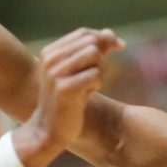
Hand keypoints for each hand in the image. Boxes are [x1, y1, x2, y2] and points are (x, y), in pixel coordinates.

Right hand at [14, 28, 123, 166]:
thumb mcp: (77, 73)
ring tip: (87, 88)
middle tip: (92, 80)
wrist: (47, 132)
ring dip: (99, 73)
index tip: (119, 47)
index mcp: (49, 52)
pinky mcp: (65, 88)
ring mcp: (55, 73)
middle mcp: (50, 59)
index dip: (104, 39)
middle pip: (92, 43)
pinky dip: (96, 86)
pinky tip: (84, 98)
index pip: (84, 33)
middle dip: (100, 61)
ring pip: (95, 55)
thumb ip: (94, 52)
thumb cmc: (66, 102)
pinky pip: (96, 75)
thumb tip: (110, 33)